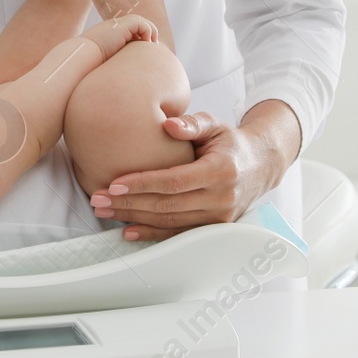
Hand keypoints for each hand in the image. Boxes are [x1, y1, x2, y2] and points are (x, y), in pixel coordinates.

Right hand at [79, 13, 156, 59]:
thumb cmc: (93, 61)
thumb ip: (117, 58)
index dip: (142, 37)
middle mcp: (117, 26)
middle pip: (140, 24)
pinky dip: (147, 33)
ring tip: (153, 44)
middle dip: (149, 34)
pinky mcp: (124, 25)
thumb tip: (126, 73)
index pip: (132, 30)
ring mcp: (120, 24)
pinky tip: (146, 43)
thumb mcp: (108, 59)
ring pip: (143, 23)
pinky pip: (143, 25)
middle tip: (155, 45)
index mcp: (112, 32)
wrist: (85, 53)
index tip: (147, 49)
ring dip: (151, 33)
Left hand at [89, 100, 300, 240]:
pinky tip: (128, 231)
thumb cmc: (229, 142)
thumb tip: (168, 125)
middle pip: (167, 205)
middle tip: (98, 199)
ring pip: (169, 222)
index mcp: (221, 170)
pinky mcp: (214, 228)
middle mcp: (222, 198)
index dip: (143, 184)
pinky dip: (152, 234)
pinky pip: (178, 234)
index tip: (114, 182)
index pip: (175, 181)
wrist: (259, 166)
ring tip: (104, 211)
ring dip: (133, 218)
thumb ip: (192, 123)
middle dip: (129, 203)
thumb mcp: (215, 125)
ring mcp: (219, 218)